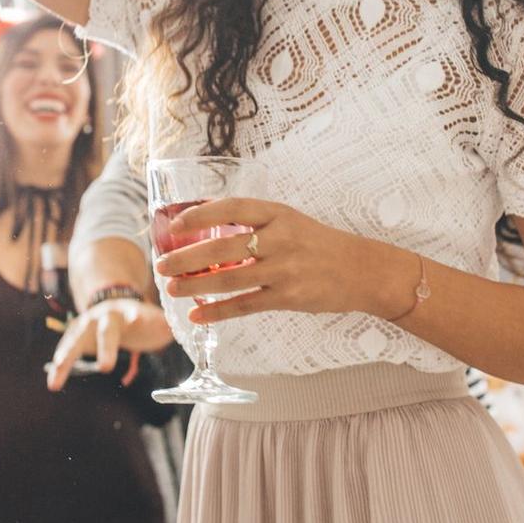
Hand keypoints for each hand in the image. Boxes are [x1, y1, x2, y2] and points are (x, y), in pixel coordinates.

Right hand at [45, 294, 172, 391]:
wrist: (115, 302)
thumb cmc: (140, 319)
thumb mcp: (156, 320)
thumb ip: (168, 327)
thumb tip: (184, 330)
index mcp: (126, 311)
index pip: (132, 313)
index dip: (135, 316)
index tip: (137, 319)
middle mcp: (103, 316)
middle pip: (103, 330)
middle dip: (104, 348)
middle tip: (106, 367)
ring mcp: (85, 326)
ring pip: (74, 340)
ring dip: (66, 358)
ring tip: (57, 379)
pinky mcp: (75, 338)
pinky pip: (65, 352)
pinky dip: (59, 368)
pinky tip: (52, 384)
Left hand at [154, 197, 409, 324]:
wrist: (361, 270)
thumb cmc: (319, 244)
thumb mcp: (290, 221)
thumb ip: (255, 222)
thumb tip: (208, 224)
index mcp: (278, 214)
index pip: (232, 208)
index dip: (200, 215)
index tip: (175, 224)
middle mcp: (280, 239)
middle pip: (223, 248)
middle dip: (187, 258)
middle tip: (161, 265)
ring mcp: (284, 270)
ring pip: (230, 280)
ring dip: (196, 286)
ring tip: (172, 289)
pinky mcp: (289, 297)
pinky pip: (245, 305)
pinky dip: (218, 311)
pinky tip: (197, 314)